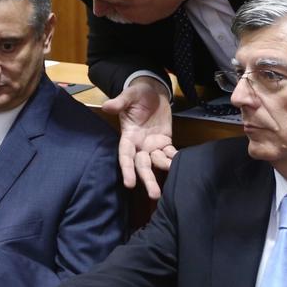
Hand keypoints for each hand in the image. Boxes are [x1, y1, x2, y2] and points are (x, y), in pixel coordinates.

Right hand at [101, 77, 175, 198]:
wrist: (153, 91)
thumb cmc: (138, 94)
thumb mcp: (129, 95)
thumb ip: (119, 103)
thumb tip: (106, 106)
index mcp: (128, 136)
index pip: (126, 156)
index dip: (127, 169)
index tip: (129, 184)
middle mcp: (139, 145)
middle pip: (142, 166)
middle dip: (147, 180)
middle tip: (154, 195)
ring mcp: (152, 145)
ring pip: (156, 163)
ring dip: (163, 171)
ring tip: (171, 182)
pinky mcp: (165, 142)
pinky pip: (170, 154)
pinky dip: (174, 159)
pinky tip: (180, 165)